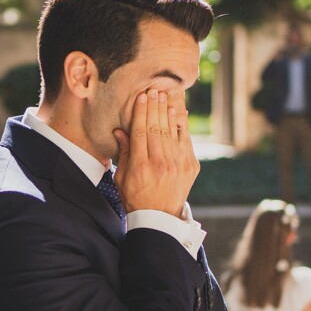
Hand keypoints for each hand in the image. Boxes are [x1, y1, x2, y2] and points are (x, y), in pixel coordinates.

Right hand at [113, 90, 198, 216]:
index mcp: (140, 166)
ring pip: (172, 132)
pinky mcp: (190, 167)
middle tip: (154, 90)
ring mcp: (177, 165)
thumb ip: (123, 153)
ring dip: (168, 112)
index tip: (141, 97)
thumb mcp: (122, 178)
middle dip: (155, 107)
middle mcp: (160, 164)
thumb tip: (120, 131)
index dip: (141, 112)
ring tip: (165, 97)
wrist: (159, 219)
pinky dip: (182, 127)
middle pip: (156, 128)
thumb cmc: (135, 198)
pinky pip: (186, 142)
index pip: (140, 131)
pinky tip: (178, 114)